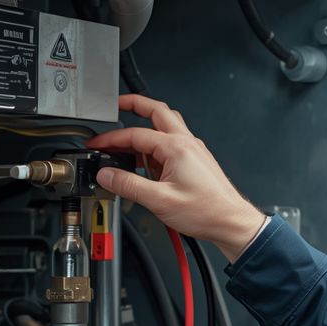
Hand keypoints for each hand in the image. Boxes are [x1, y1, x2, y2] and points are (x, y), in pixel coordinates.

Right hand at [87, 94, 266, 261]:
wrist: (230, 221)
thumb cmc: (206, 211)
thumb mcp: (159, 200)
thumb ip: (128, 185)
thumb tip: (107, 175)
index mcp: (176, 147)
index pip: (135, 134)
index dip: (111, 139)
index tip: (96, 145)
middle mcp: (186, 143)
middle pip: (156, 111)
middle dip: (134, 104)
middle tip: (116, 104)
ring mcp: (192, 150)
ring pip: (165, 125)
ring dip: (145, 125)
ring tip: (126, 134)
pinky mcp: (194, 160)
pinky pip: (170, 143)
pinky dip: (154, 145)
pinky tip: (143, 160)